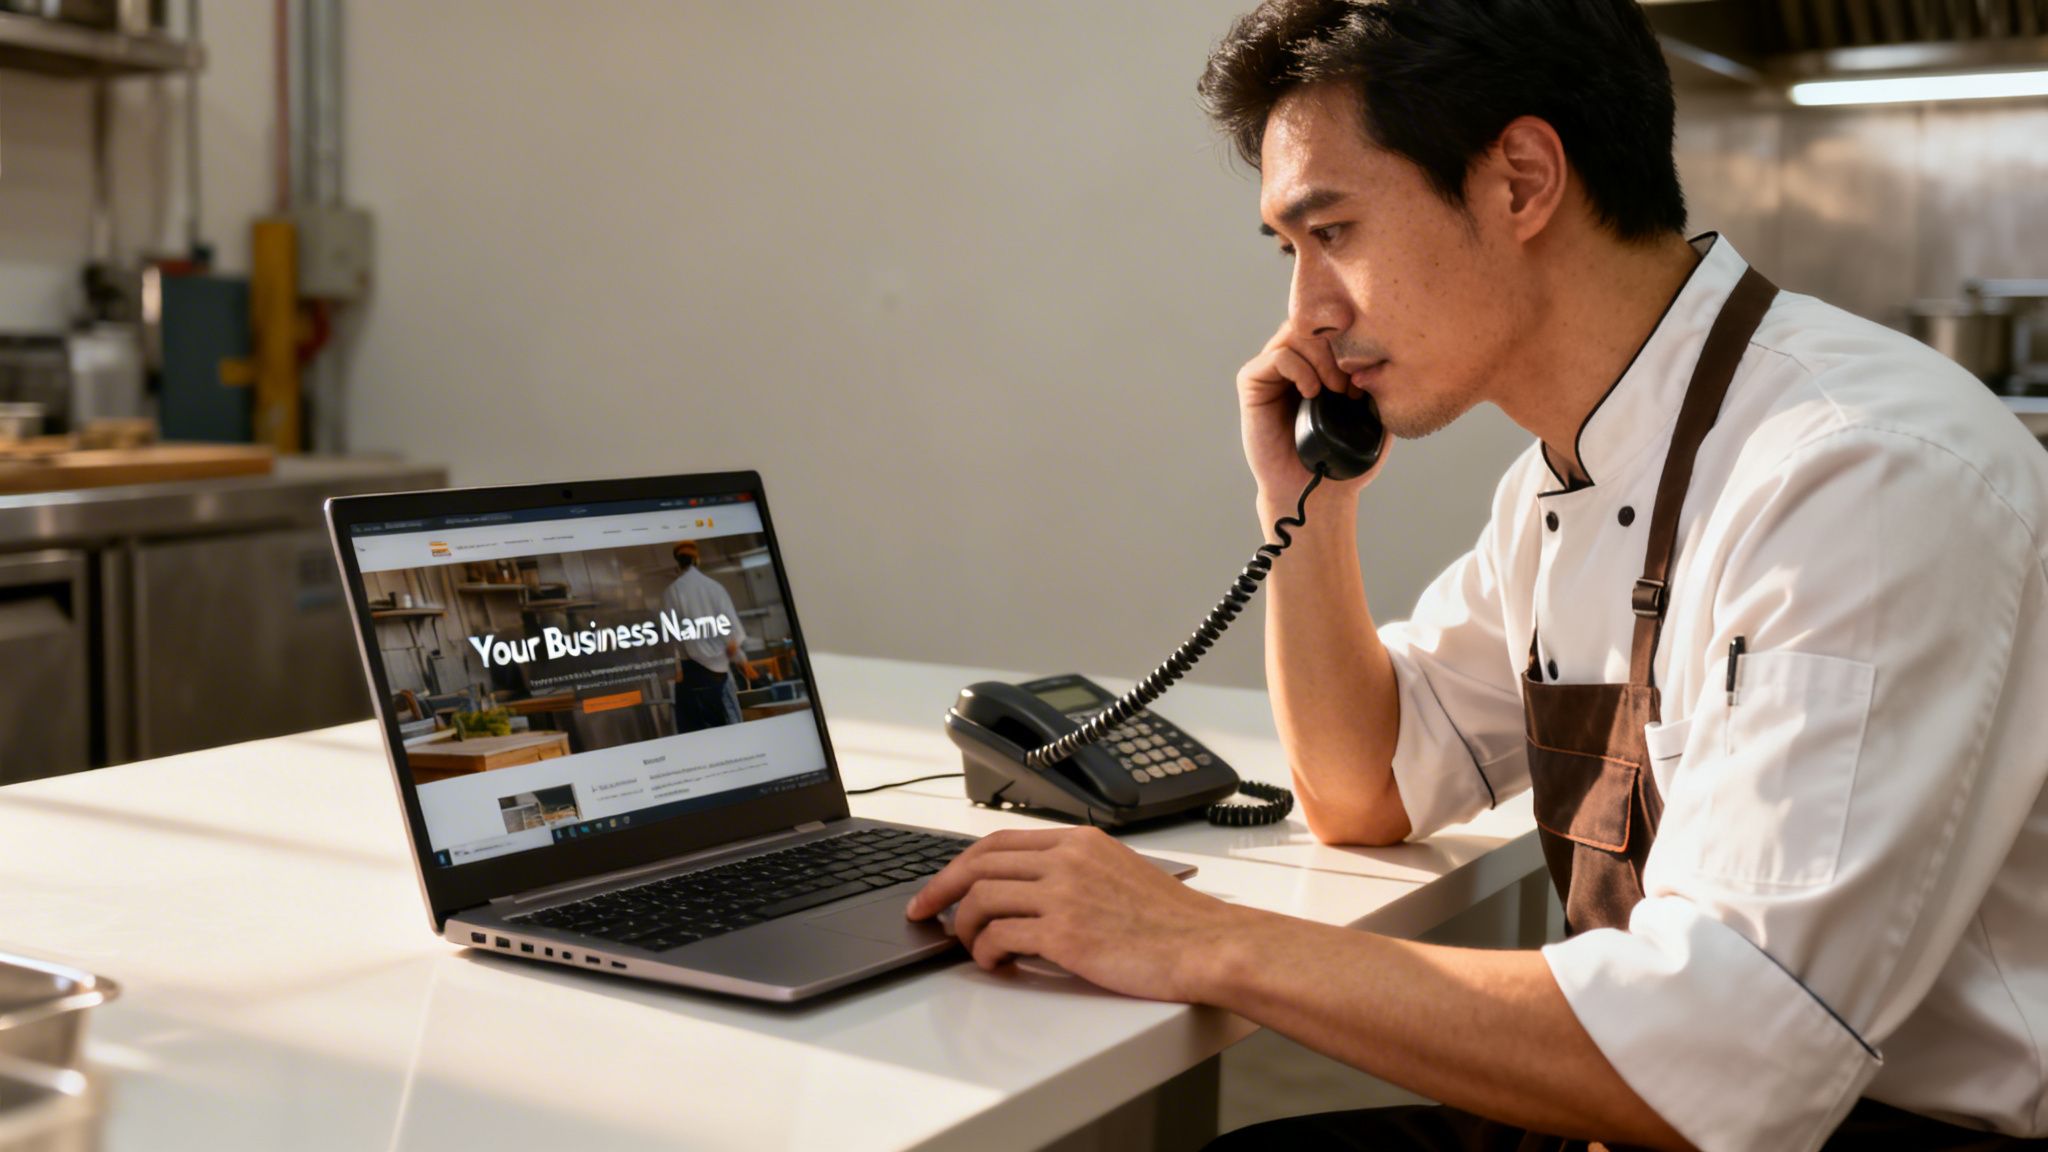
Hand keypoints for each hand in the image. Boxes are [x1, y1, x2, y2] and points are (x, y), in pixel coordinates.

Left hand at [905, 827, 1246, 1001]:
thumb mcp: (1120, 871)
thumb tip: (1027, 890)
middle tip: (924, 913)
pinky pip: (1000, 936)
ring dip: (965, 927)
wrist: (1206, 945)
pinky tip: (997, 963)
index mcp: (1079, 841)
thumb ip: (1074, 870)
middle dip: (941, 891)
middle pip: (978, 864)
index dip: (959, 864)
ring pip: (981, 899)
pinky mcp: (1065, 933)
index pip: (999, 842)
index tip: (939, 886)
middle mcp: (1068, 860)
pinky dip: (986, 952)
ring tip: (974, 948)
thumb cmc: (1171, 920)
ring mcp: (1065, 895)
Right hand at [1238, 319, 1386, 507]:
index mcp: (1321, 364)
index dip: (1352, 336)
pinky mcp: (1253, 385)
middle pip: (1314, 324)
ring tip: (1335, 389)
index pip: (1332, 325)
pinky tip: (1312, 392)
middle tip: (1352, 382)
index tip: (1368, 369)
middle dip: (1338, 346)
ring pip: (1295, 334)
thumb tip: (1387, 354)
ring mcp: (1272, 373)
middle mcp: (1295, 362)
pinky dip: (1298, 368)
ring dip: (1321, 356)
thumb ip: (1382, 385)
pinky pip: (1276, 357)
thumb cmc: (1345, 459)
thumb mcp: (1376, 417)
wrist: (1315, 492)